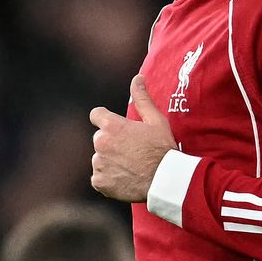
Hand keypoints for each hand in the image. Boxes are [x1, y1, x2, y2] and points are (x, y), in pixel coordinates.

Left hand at [90, 75, 175, 201]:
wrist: (165, 180)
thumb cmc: (163, 149)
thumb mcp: (156, 121)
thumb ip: (142, 99)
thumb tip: (137, 78)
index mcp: (112, 126)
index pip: (96, 115)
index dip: (106, 120)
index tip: (116, 128)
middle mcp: (101, 143)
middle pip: (100, 139)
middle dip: (111, 143)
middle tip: (131, 151)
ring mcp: (99, 164)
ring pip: (100, 159)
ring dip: (110, 161)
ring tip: (131, 167)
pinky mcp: (99, 182)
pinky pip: (99, 178)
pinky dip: (109, 179)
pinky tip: (125, 178)